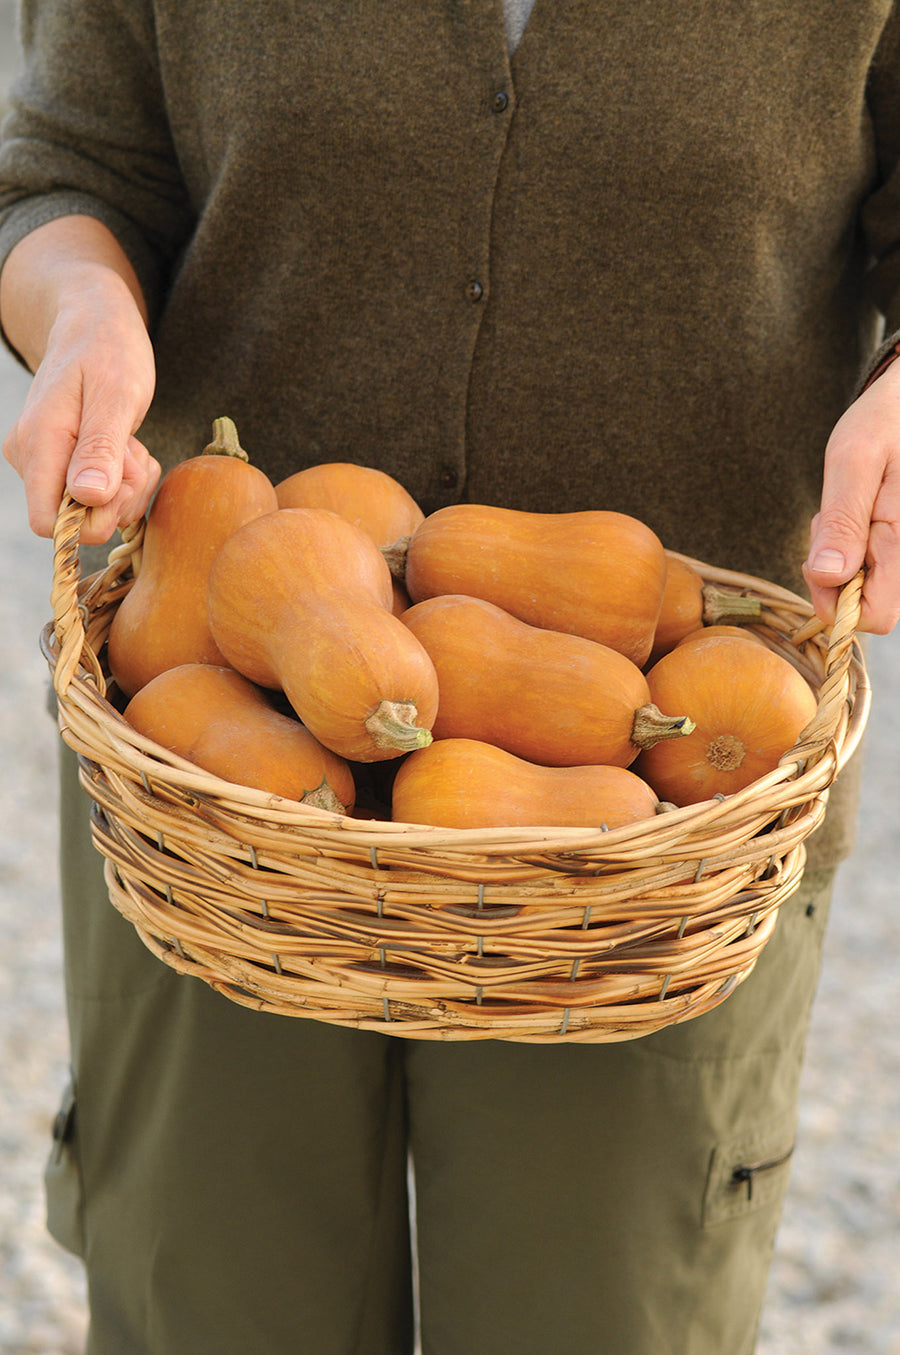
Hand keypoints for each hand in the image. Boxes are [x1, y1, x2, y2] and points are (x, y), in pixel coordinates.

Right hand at [0, 216, 159, 543]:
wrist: (94, 323)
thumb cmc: (107, 350)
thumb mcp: (116, 395)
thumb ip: (101, 448)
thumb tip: (87, 498)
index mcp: (38, 445)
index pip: (50, 523)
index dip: (93, 518)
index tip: (120, 482)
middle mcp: (32, 460)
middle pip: (80, 522)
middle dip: (120, 497)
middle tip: (133, 452)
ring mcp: (47, 463)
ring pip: (95, 510)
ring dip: (128, 486)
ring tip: (130, 442)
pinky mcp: (64, 465)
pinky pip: (101, 497)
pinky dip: (125, 479)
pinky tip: (128, 447)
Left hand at [803, 356, 899, 634]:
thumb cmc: (885, 422)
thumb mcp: (852, 460)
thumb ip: (842, 521)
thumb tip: (829, 577)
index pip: (874, 617)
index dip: (837, 602)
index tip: (822, 561)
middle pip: (869, 606)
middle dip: (837, 575)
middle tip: (832, 519)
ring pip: (870, 586)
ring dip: (845, 556)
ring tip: (848, 506)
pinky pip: (875, 565)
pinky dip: (855, 545)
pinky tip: (858, 510)